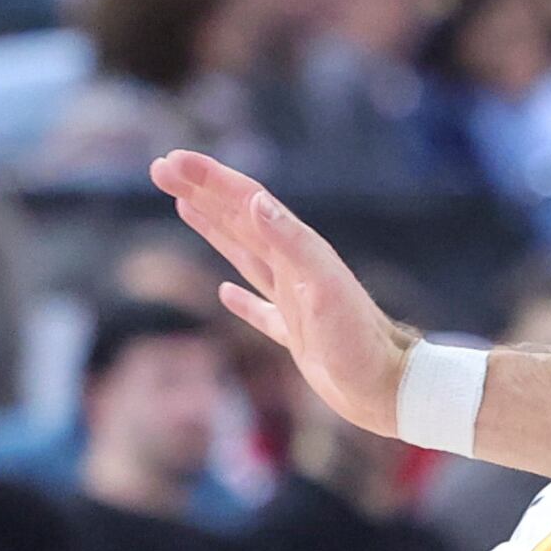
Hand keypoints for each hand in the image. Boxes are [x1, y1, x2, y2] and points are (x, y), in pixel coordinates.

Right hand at [154, 149, 410, 432]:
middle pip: (239, 220)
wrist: (389, 389)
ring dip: (214, 228)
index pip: (245, 203)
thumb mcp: (324, 289)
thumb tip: (255, 202)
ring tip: (185, 206)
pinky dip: (240, 298)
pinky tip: (225, 292)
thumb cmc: (359, 343)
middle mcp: (294, 269)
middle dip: (201, 192)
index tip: (170, 162)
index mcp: (298, 252)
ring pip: (245, 254)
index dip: (209, 179)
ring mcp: (294, 301)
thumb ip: (291, 244)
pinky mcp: (297, 335)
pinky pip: (260, 309)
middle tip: (161, 169)